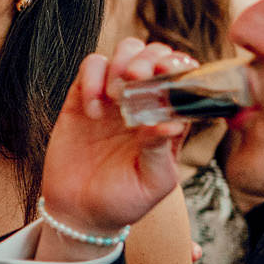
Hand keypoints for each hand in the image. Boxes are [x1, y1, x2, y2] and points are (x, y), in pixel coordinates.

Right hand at [38, 38, 198, 240]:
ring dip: (121, 62)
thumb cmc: (124, 200)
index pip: (182, 77)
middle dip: (148, 58)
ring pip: (124, 51)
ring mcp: (112, 97)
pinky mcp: (82, 97)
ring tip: (115, 95)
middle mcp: (143, 101)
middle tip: (136, 78)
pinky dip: (92, 78)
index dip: (179, 66)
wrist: (80, 212)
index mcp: (167, 117)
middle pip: (154, 54)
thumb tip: (171, 121)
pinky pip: (90, 66)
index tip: (167, 74)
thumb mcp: (152, 183)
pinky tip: (92, 108)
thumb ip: (161, 151)